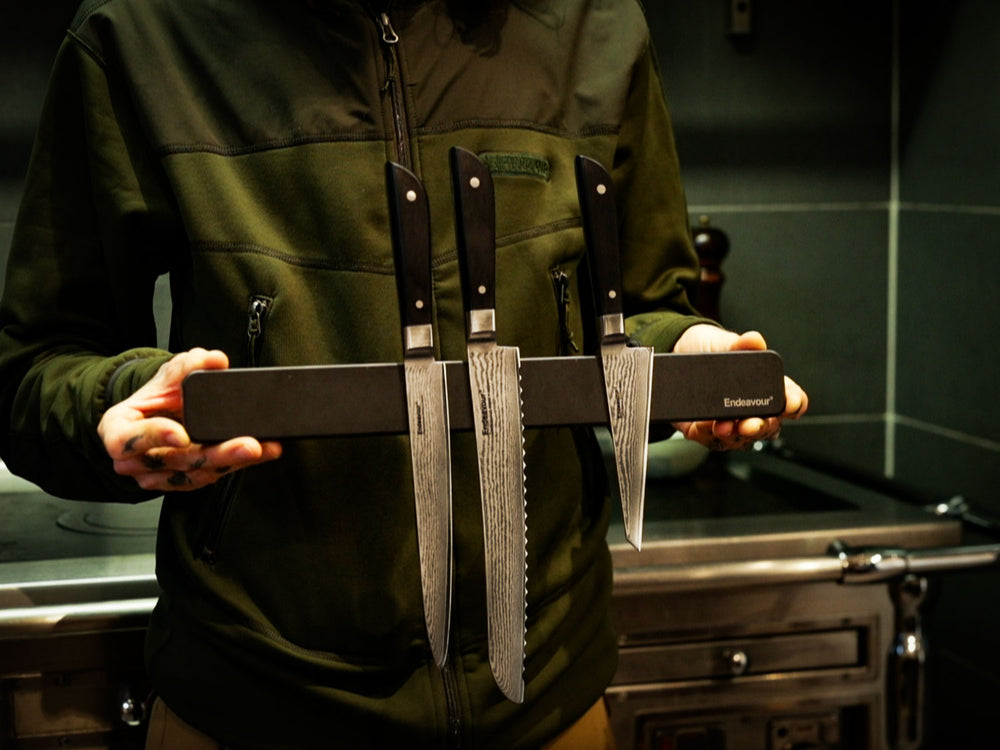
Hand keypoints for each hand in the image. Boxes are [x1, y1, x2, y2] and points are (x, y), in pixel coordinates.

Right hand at [97, 348, 281, 491]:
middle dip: (215, 454)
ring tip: (263, 448)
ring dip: (233, 462)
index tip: (181, 434)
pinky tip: (261, 453)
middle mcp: (134, 460)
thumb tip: (214, 359)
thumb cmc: (158, 397)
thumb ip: (187, 365)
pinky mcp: (183, 481)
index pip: (128, 441)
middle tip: (247, 445)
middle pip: (175, 461)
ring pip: (197, 474)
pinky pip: (210, 477)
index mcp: (118, 430)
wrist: (161, 415)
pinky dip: (237, 465)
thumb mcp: (169, 374)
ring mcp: (158, 475)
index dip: (154, 438)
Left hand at [671, 324, 807, 450]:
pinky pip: (711, 440)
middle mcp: (753, 410)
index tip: (790, 405)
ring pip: (741, 439)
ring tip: (722, 427)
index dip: (794, 403)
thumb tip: (754, 339)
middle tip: (751, 424)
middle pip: (768, 426)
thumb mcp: (724, 344)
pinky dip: (707, 435)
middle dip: (760, 427)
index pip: (791, 399)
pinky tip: (703, 425)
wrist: (676, 356)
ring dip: (733, 435)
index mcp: (766, 387)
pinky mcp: (706, 432)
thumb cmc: (709, 351)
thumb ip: (741, 344)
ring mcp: (731, 424)